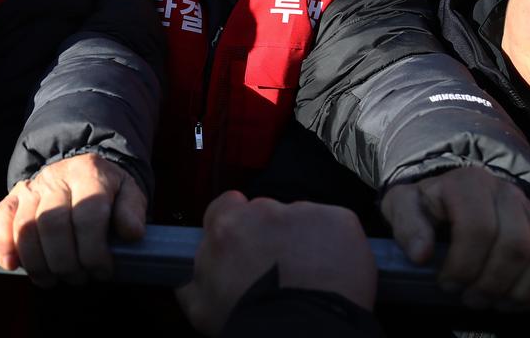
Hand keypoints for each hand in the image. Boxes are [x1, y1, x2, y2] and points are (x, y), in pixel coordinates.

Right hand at [0, 153, 145, 285]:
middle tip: (78, 278)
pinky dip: (2, 245)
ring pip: (26, 227)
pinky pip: (1, 219)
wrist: (81, 168)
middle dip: (65, 262)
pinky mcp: (14, 197)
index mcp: (90, 173)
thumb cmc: (108, 190)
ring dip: (38, 262)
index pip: (87, 216)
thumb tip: (131, 233)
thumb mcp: (129, 192)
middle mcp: (57, 177)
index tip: (102, 271)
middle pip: (53, 225)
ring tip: (53, 279)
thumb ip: (132, 210)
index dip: (94, 251)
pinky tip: (12, 265)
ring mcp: (32, 186)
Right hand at [177, 193, 376, 335]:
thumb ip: (192, 277)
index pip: (227, 204)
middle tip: (281, 268)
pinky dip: (336, 243)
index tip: (247, 242)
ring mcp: (304, 213)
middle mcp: (264, 211)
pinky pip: (336, 225)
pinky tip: (333, 271)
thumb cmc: (250, 322)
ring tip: (310, 275)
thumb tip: (190, 272)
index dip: (237, 223)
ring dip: (305, 240)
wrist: (300, 334)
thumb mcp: (200, 305)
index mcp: (226, 226)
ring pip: (303, 219)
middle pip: (268, 213)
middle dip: (273, 235)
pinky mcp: (339, 221)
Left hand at [380, 166, 529, 308]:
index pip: (478, 229)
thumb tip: (421, 255)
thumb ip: (407, 224)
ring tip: (497, 303)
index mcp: (469, 183)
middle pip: (516, 246)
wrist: (454, 191)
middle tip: (472, 300)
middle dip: (492, 284)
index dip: (464, 265)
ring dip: (523, 289)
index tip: (447, 285)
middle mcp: (507, 192)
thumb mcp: (403, 205)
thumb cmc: (428, 204)